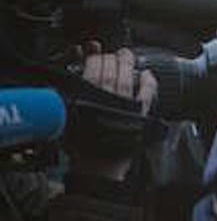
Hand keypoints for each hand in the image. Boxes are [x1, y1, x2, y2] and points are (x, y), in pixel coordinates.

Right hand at [72, 43, 156, 180]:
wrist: (97, 170)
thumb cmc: (80, 148)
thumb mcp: (63, 121)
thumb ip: (64, 100)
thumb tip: (66, 80)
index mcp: (84, 100)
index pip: (91, 71)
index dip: (94, 58)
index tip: (95, 50)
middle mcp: (105, 101)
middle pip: (110, 73)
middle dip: (112, 59)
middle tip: (115, 52)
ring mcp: (124, 109)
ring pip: (126, 80)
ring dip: (128, 65)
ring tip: (128, 56)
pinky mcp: (139, 118)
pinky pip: (146, 96)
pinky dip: (148, 84)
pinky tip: (148, 75)